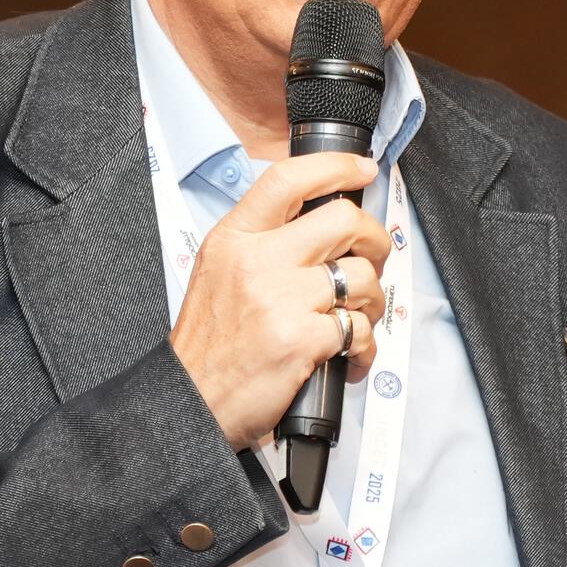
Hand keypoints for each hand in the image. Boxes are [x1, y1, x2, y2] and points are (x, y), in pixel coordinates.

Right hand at [169, 152, 393, 450]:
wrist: (192, 399)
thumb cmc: (211, 343)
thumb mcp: (219, 271)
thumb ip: (263, 242)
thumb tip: (324, 224)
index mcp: (234, 238)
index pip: (287, 180)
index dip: (335, 167)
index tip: (362, 170)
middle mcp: (257, 261)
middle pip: (343, 220)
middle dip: (374, 240)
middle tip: (372, 258)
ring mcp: (281, 299)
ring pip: (361, 277)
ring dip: (372, 300)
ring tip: (356, 317)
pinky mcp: (302, 339)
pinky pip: (359, 329)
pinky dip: (364, 346)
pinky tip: (348, 356)